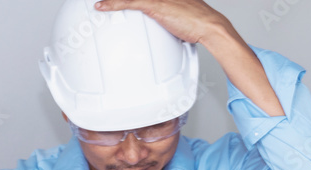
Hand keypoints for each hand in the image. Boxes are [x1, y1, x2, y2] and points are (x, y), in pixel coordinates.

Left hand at [93, 0, 229, 45]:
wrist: (210, 26)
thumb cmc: (198, 22)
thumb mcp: (179, 14)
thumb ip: (167, 14)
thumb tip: (163, 21)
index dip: (124, 0)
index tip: (114, 3)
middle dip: (118, 0)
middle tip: (103, 1)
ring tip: (100, 2)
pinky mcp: (155, 4)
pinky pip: (129, 2)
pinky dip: (113, 4)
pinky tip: (102, 6)